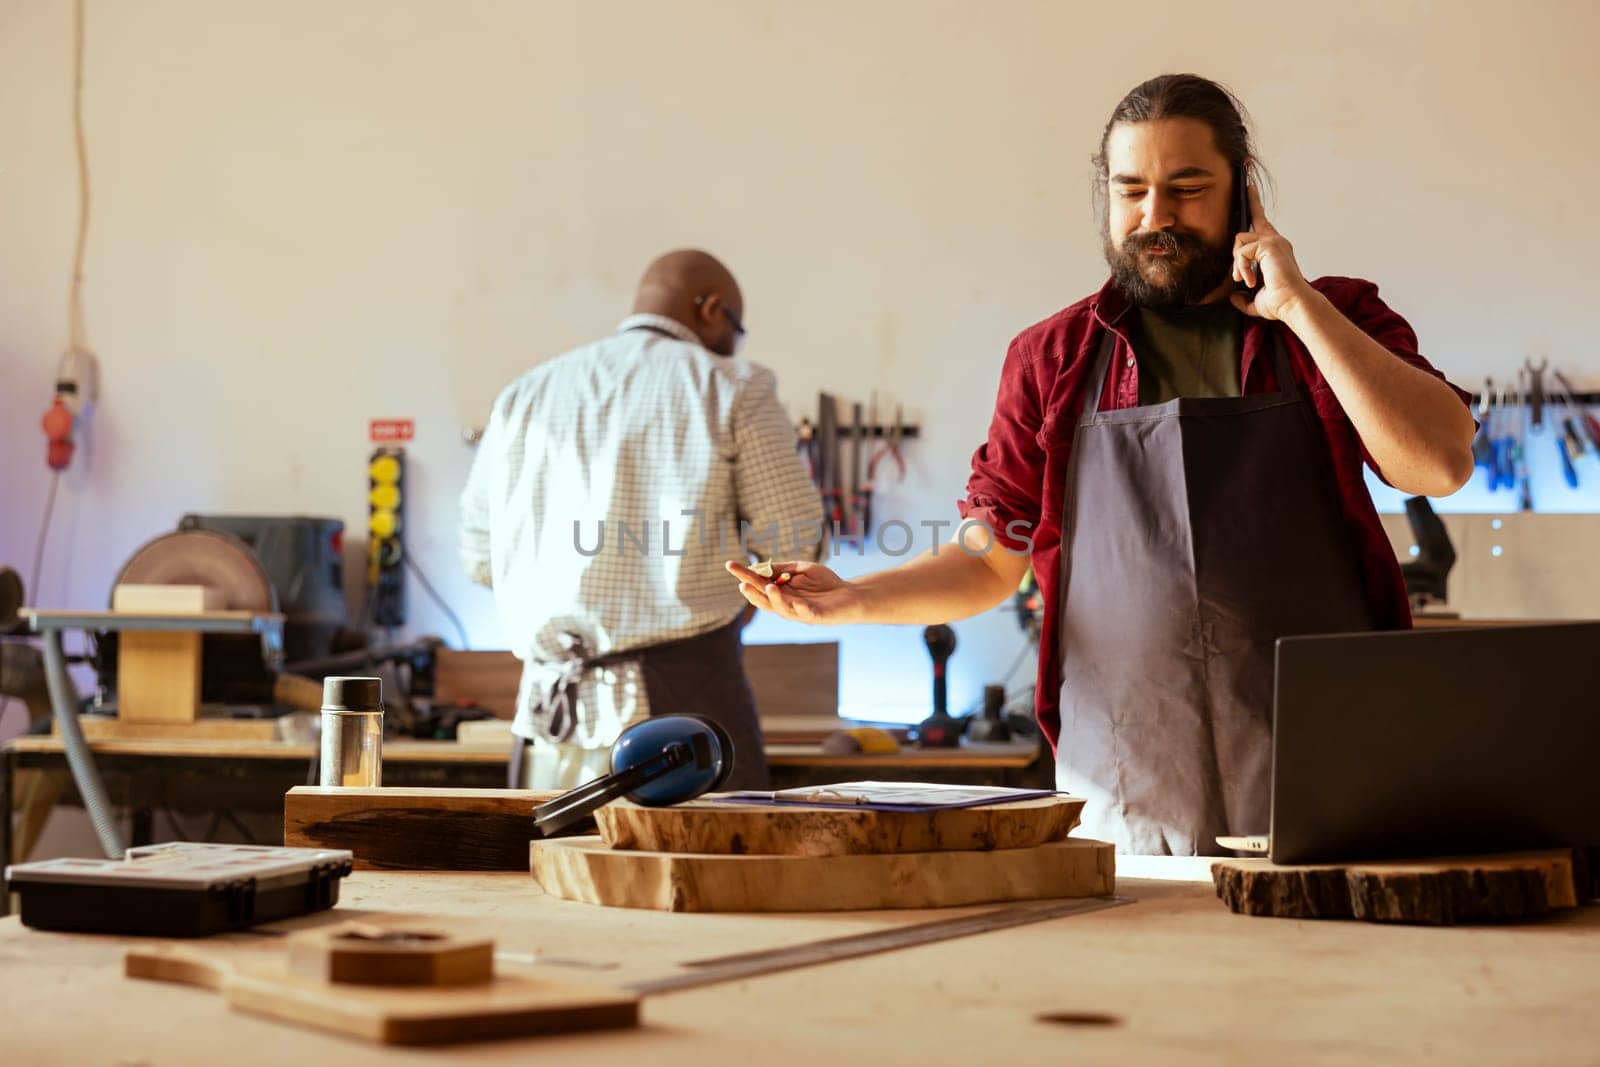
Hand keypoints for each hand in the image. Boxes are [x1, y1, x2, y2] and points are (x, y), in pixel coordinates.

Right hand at [724, 559, 858, 624]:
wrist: (850, 595)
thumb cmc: (825, 583)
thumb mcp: (800, 569)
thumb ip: (782, 568)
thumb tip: (759, 566)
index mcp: (781, 592)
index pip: (758, 583)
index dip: (744, 575)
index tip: (729, 564)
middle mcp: (787, 604)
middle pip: (765, 599)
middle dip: (753, 592)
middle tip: (742, 583)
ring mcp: (800, 612)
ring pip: (782, 608)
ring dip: (775, 598)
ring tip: (768, 586)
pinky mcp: (816, 616)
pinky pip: (807, 614)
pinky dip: (801, 609)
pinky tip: (798, 602)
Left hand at [1230, 182, 1314, 321]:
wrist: (1293, 305)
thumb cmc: (1280, 304)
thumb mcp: (1255, 300)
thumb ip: (1244, 297)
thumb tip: (1233, 296)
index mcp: (1274, 250)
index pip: (1262, 223)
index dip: (1254, 204)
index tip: (1248, 186)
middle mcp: (1276, 241)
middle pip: (1254, 217)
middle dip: (1246, 217)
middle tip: (1243, 268)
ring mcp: (1274, 241)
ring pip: (1240, 242)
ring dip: (1238, 264)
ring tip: (1246, 281)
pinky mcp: (1269, 244)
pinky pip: (1242, 252)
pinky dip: (1242, 268)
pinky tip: (1250, 280)